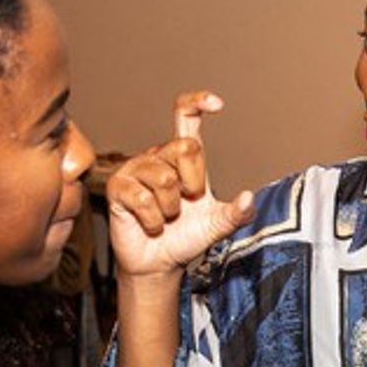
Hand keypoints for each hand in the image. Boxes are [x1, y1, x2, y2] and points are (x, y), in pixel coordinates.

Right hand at [106, 91, 254, 277]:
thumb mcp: (216, 226)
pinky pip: (143, 199)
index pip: (185, 116)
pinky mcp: (117, 187)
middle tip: (187, 203)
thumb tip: (248, 198)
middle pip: (185, 147)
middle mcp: (157, 156)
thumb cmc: (184, 238)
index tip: (217, 105)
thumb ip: (236, 214)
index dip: (198, 102)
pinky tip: (151, 225)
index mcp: (182, 157)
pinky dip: (153, 220)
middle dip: (193, 182)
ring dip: (171, 208)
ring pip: (164, 178)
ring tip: (166, 217)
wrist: (158, 264)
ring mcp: (135, 170)